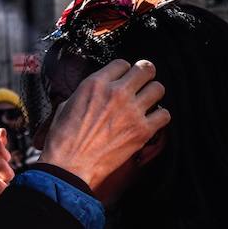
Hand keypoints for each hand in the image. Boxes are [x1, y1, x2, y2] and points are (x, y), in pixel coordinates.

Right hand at [41, 59, 168, 188]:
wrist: (69, 165)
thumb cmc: (63, 138)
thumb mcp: (66, 105)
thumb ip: (86, 93)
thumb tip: (97, 92)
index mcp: (95, 84)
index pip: (122, 64)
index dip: (122, 71)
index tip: (122, 78)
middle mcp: (116, 93)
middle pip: (145, 69)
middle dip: (144, 74)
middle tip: (141, 82)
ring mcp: (132, 111)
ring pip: (158, 88)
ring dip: (153, 94)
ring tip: (146, 101)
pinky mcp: (142, 131)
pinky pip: (164, 115)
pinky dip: (159, 117)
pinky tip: (149, 120)